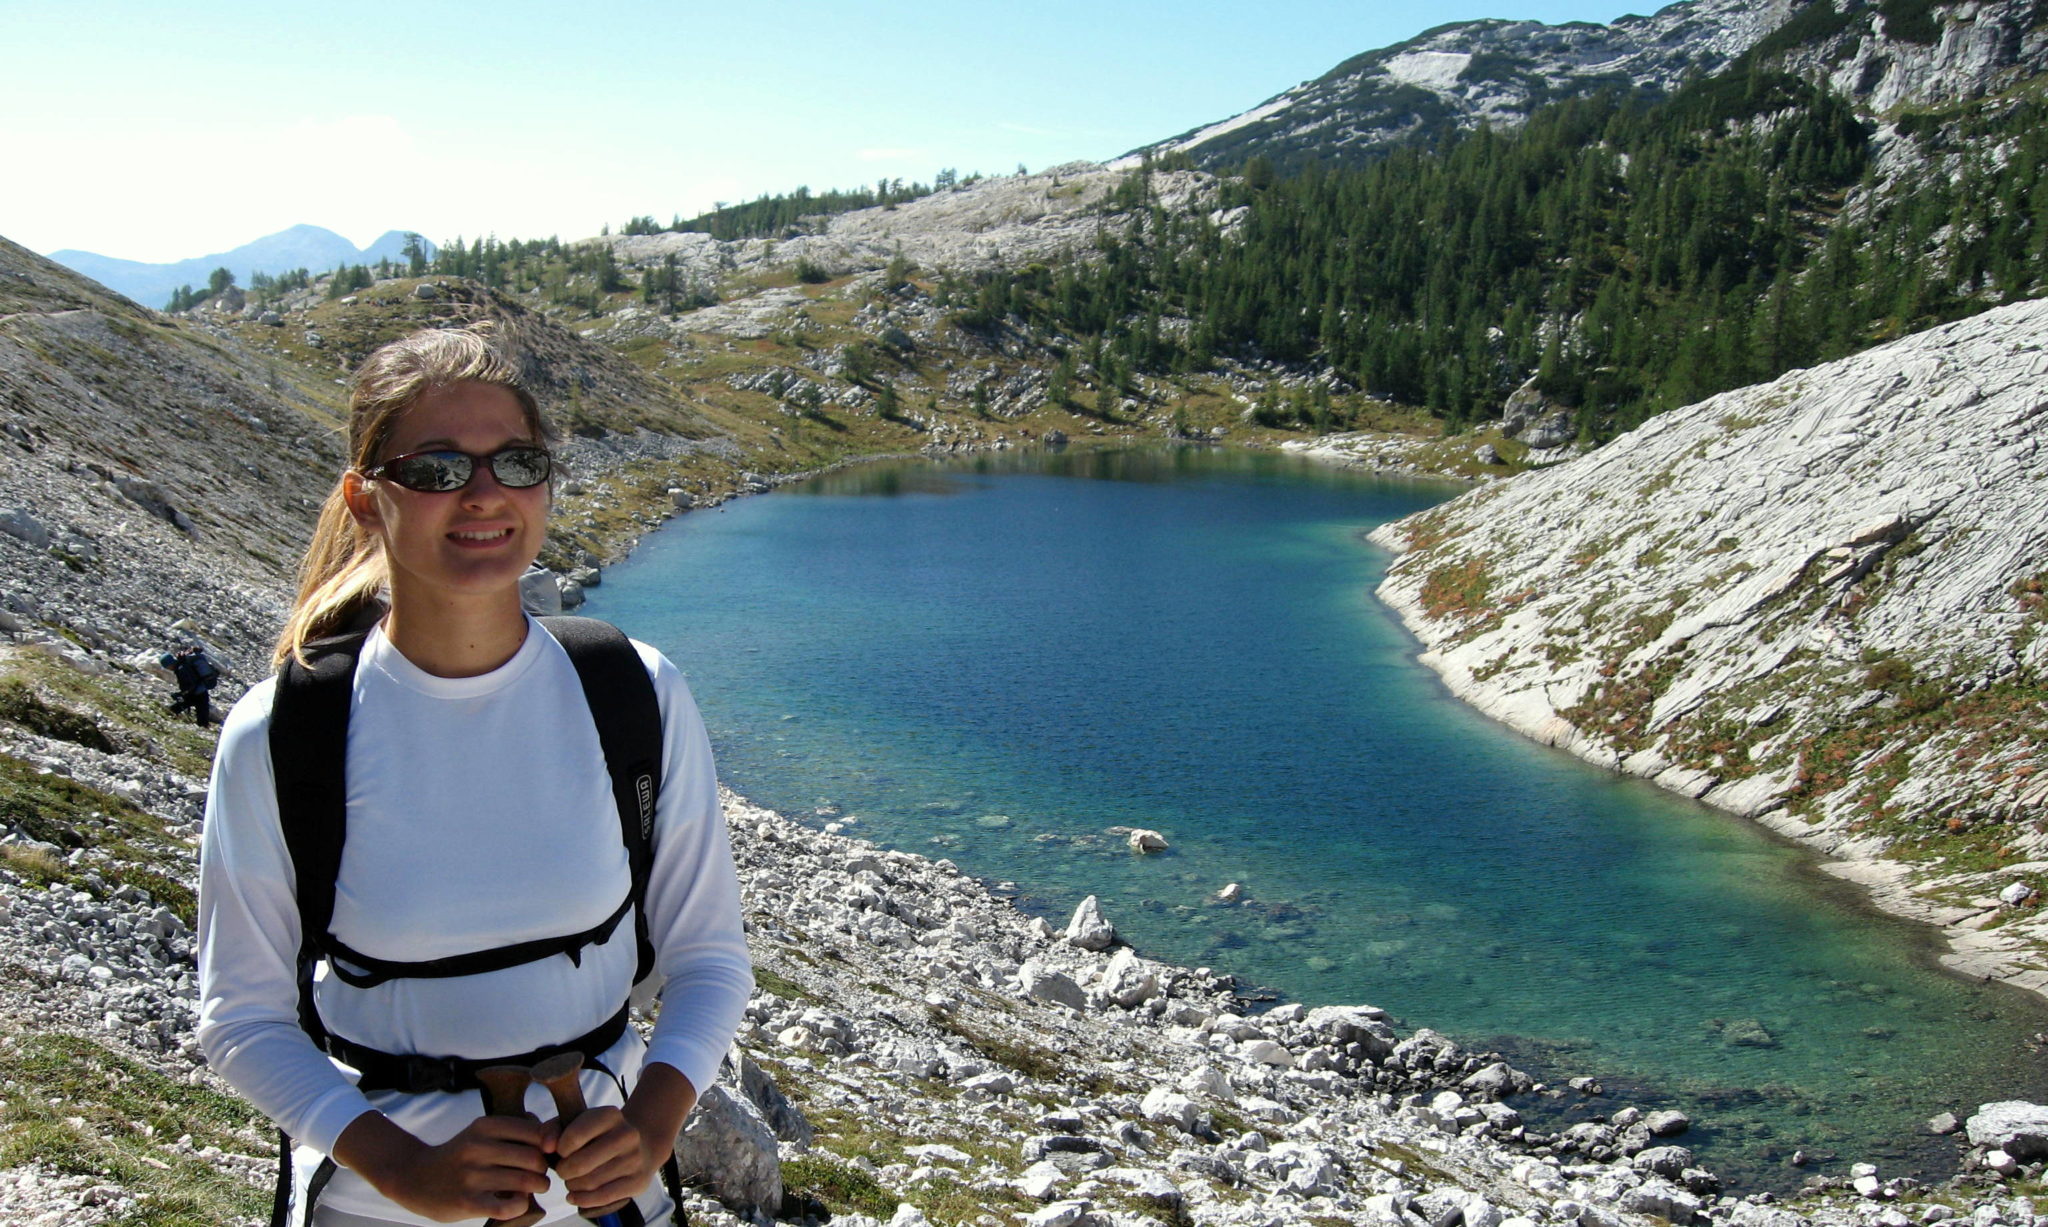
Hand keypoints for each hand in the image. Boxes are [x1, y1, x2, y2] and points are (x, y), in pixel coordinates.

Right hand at [336, 1111, 558, 1222]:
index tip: (545, 1155)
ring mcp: (471, 1176)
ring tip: (533, 1187)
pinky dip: (521, 1205)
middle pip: (535, 1158)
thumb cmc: (462, 1154)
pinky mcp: (467, 1202)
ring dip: (537, 1187)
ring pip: (527, 1181)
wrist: (415, 1178)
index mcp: (484, 1126)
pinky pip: (511, 1206)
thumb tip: (555, 1136)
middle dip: (544, 1169)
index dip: (548, 1146)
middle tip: (539, 1175)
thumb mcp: (483, 1133)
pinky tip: (515, 1202)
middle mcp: (477, 1148)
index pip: (536, 1133)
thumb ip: (518, 1130)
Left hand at [553, 1105, 660, 1210]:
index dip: (560, 1150)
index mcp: (610, 1115)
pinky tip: (575, 1196)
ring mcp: (635, 1159)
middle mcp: (627, 1134)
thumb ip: (552, 1130)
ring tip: (573, 1180)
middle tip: (564, 1170)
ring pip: (590, 1183)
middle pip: (580, 1164)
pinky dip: (583, 1200)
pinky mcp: (638, 1181)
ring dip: (573, 1185)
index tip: (562, 1151)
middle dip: (564, 1171)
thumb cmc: (597, 1136)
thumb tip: (547, 1147)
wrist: (640, 1146)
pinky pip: (602, 1198)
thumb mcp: (575, 1124)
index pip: (573, 1137)